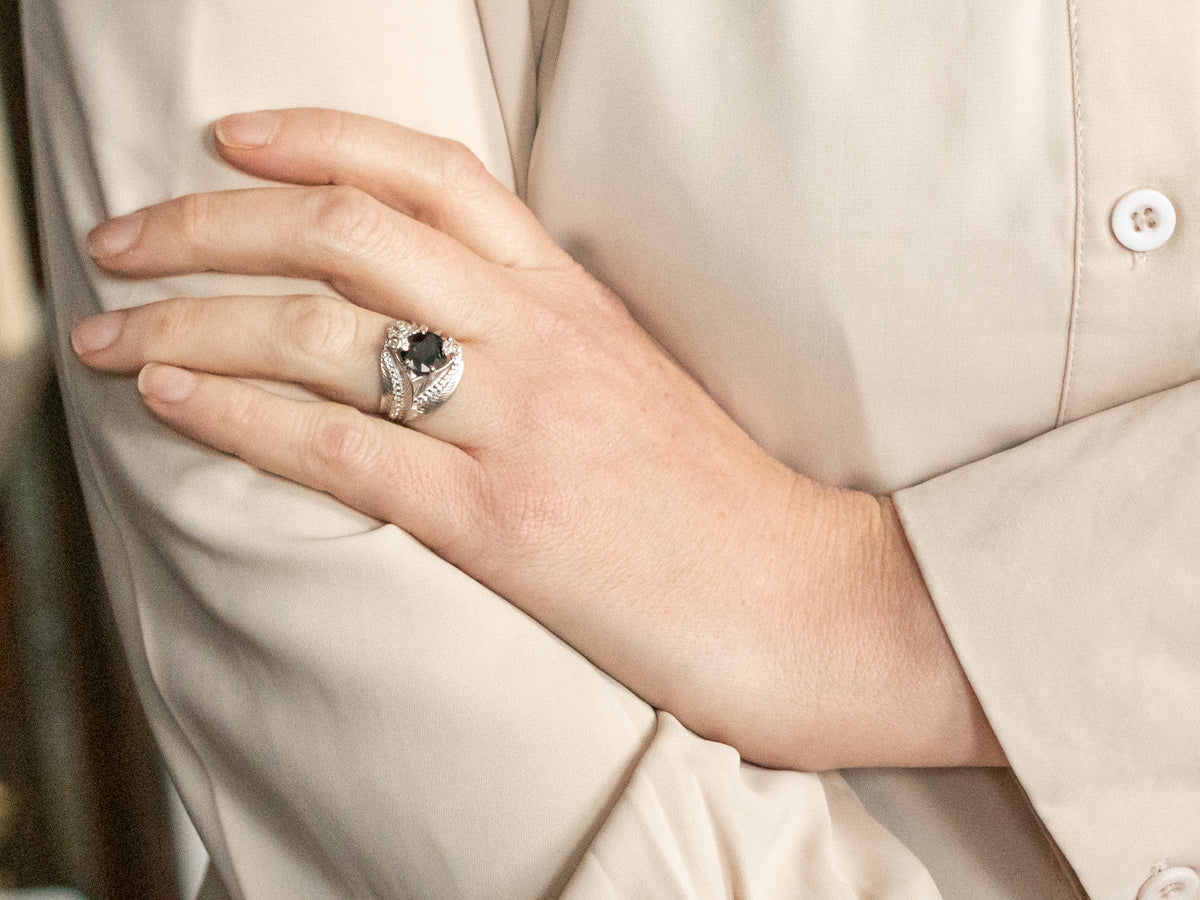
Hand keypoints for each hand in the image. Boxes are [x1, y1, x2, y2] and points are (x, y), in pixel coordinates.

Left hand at [75, 108, 1002, 769]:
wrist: (807, 599)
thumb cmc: (716, 503)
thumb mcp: (629, 385)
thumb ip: (538, 340)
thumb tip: (435, 329)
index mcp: (572, 297)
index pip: (432, 174)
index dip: (318, 138)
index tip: (230, 139)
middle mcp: (540, 337)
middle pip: (348, 234)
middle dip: (209, 222)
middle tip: (125, 237)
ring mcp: (521, 425)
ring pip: (322, 333)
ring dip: (190, 319)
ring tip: (109, 329)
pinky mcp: (503, 524)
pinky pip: (341, 448)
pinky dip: (238, 414)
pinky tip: (169, 398)